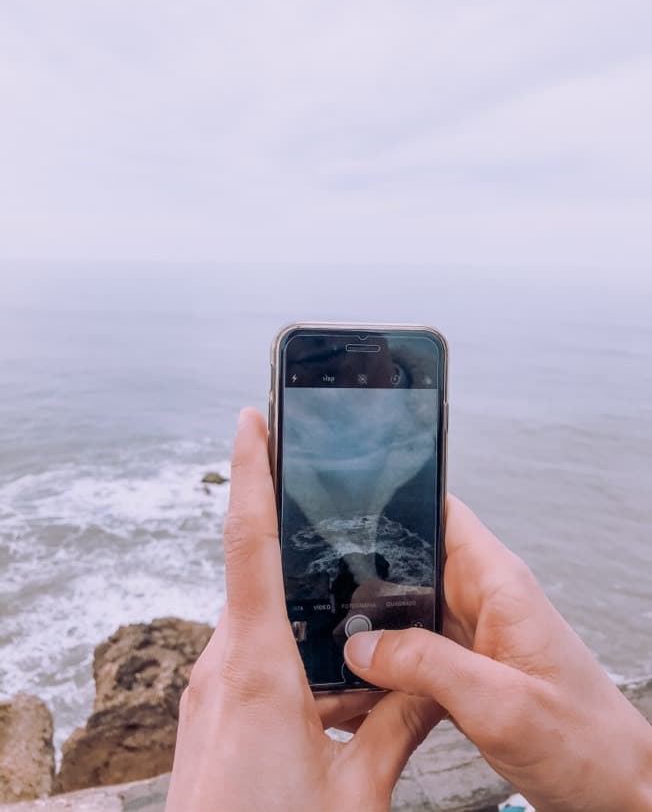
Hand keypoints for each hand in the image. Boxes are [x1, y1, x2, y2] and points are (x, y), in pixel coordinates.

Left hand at [166, 409, 440, 811]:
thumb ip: (396, 726)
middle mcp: (222, 665)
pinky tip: (324, 683)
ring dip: (299, 614)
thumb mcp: (358, 792)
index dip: (251, 472)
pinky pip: (250, 658)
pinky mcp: (209, 713)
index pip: (252, 543)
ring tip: (348, 620)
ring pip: (260, 623)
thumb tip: (431, 683)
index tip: (250, 419)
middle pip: (261, 579)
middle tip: (332, 512)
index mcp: (259, 668)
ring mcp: (209, 689)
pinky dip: (287, 651)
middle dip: (297, 546)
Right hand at [344, 496, 651, 810]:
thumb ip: (428, 666)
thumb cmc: (585, 743)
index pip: (444, 513)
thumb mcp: (499, 703)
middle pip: (411, 561)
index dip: (397, 502)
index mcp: (499, 584)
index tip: (347, 512)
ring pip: (406, 610)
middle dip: (366, 576)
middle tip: (321, 599)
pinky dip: (386, 665)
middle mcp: (483, 600)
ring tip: (332, 645)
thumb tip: (362, 645)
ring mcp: (472, 634)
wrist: (613, 790)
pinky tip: (360, 683)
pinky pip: (414, 651)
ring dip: (371, 627)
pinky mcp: (465, 669)